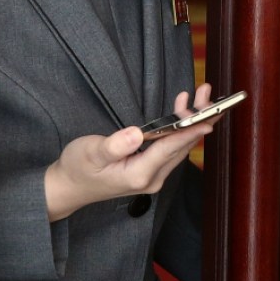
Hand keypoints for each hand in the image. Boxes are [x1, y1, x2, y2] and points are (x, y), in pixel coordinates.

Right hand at [44, 85, 215, 222]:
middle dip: (198, 119)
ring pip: (179, 146)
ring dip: (191, 121)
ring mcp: (153, 176)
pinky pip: (171, 148)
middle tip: (207, 93)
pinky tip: (181, 110)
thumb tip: (137, 134)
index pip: (170, 148)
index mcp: (139, 174)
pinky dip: (179, 128)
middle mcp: (152, 178)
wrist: (69, 187)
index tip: (209, 117)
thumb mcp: (91, 153)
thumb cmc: (77, 168)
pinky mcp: (150, 170)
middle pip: (182, 146)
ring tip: (200, 95)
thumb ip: (114, 145)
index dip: (190, 130)